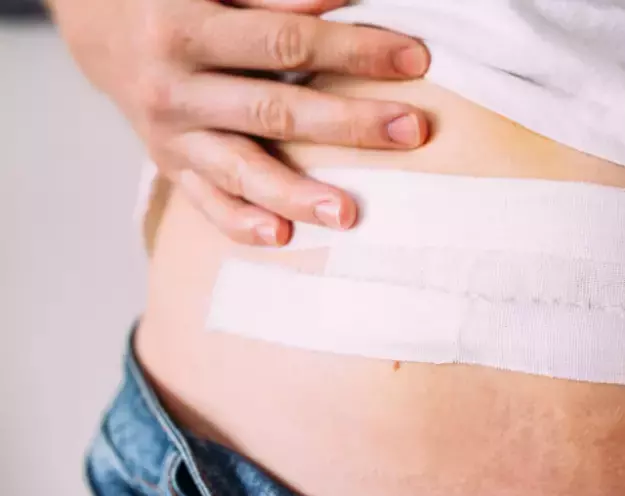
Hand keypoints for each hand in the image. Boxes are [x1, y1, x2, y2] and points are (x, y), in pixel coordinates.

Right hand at [48, 0, 429, 244]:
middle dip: (349, 122)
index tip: (414, 59)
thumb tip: (348, 6)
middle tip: (410, 130)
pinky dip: (241, 223)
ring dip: (296, 193)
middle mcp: (174, 84)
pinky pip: (205, 201)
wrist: (104, 25)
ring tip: (348, 214)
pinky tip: (281, 238)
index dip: (353, 49)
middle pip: (274, 109)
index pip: (287, 39)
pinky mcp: (170, 163)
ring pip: (239, 168)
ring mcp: (170, 132)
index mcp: (188, 25)